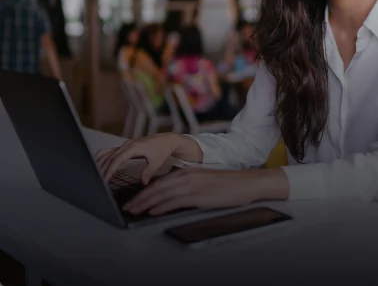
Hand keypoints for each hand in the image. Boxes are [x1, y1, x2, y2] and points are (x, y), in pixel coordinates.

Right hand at [95, 133, 181, 183]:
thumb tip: (143, 182)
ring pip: (108, 153)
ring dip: (100, 162)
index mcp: (134, 147)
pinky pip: (110, 150)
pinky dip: (102, 156)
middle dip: (102, 169)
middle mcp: (128, 144)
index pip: (117, 159)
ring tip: (94, 174)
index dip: (110, 169)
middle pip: (110, 157)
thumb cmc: (162, 149)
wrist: (167, 140)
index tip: (105, 179)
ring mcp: (126, 145)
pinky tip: (96, 162)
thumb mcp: (157, 162)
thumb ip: (149, 172)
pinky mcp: (126, 146)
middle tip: (97, 181)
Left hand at [122, 168, 262, 215]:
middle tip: (127, 207)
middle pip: (156, 188)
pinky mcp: (197, 196)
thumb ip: (186, 186)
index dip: (144, 192)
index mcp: (186, 171)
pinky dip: (161, 207)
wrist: (244, 183)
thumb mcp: (203, 181)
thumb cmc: (226, 184)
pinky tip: (152, 212)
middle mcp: (185, 176)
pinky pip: (174, 202)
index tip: (133, 200)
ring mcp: (191, 185)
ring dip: (145, 204)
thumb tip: (171, 197)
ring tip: (134, 211)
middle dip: (139, 199)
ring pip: (161, 195)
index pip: (159, 182)